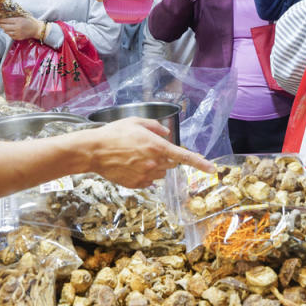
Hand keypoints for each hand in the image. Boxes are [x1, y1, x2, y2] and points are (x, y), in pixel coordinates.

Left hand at [0, 16, 43, 40]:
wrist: (37, 29)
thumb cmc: (30, 21)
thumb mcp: (23, 16)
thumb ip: (15, 16)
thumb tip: (6, 15)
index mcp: (18, 20)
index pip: (6, 20)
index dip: (0, 20)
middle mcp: (17, 27)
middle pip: (5, 26)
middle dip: (0, 25)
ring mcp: (18, 33)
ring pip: (6, 32)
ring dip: (4, 29)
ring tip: (4, 27)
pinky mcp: (18, 37)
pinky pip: (10, 36)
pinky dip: (9, 33)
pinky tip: (10, 31)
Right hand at [86, 117, 215, 187]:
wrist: (94, 151)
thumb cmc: (114, 133)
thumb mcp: (136, 121)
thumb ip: (155, 126)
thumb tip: (166, 133)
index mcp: (157, 146)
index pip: (184, 157)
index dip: (200, 163)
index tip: (212, 169)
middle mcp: (154, 163)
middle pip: (171, 164)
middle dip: (165, 157)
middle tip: (148, 149)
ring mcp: (145, 175)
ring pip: (161, 173)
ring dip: (156, 166)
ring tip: (137, 157)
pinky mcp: (136, 184)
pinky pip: (149, 181)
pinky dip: (145, 174)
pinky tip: (132, 165)